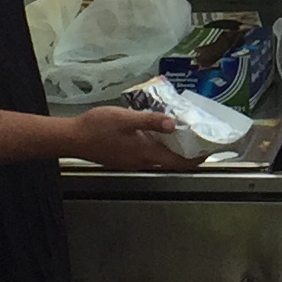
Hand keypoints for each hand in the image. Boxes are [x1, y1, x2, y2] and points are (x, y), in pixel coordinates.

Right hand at [61, 105, 198, 171]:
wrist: (71, 138)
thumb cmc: (97, 127)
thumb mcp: (126, 119)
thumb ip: (150, 121)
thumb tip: (174, 124)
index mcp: (145, 153)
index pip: (178, 162)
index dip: (196, 159)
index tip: (209, 152)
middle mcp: (141, 161)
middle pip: (170, 161)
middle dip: (187, 153)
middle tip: (199, 139)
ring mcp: (131, 161)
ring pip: (158, 157)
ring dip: (172, 149)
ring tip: (182, 133)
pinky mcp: (123, 157)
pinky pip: (146, 154)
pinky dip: (157, 146)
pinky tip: (156, 133)